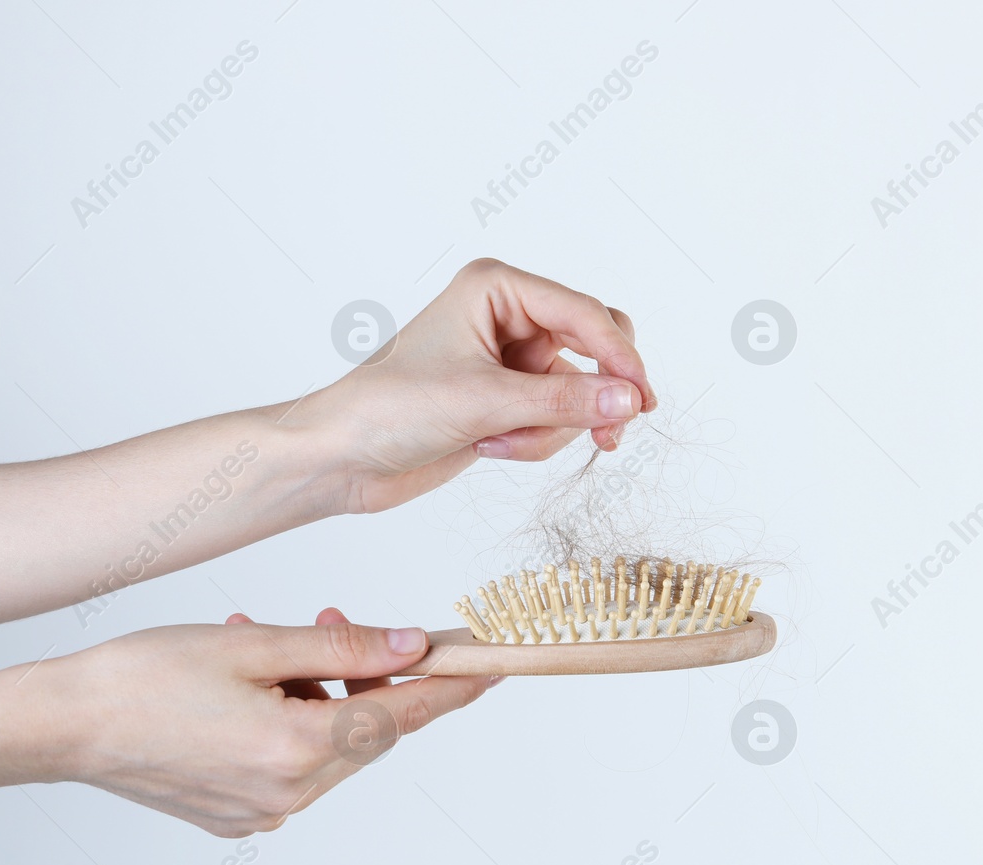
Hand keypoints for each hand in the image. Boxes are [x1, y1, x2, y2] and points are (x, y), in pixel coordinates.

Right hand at [46, 609, 495, 836]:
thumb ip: (343, 647)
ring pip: (327, 743)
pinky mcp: (235, 816)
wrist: (63, 725)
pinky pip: (289, 763)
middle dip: (362, 675)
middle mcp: (287, 794)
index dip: (449, 688)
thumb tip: (412, 646)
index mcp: (297, 751)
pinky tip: (250, 683)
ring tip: (268, 645)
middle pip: (364, 730)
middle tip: (336, 620)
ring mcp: (260, 813)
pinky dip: (286, 719)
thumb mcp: (256, 644)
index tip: (489, 668)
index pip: (402, 717)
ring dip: (317, 691)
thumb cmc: (144, 676)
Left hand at [308, 258, 655, 512]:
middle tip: (610, 432)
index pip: (584, 313)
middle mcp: (507, 314)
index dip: (619, 357)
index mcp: (496, 288)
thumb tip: (628, 400)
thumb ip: (563, 402)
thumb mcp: (483, 403)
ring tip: (503, 443)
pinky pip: (556, 418)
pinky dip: (535, 441)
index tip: (641, 400)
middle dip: (593, 392)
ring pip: (578, 390)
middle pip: (595, 344)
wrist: (341, 458)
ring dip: (550, 428)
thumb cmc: (388, 410)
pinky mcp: (507, 398)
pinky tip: (493, 448)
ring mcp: (509, 359)